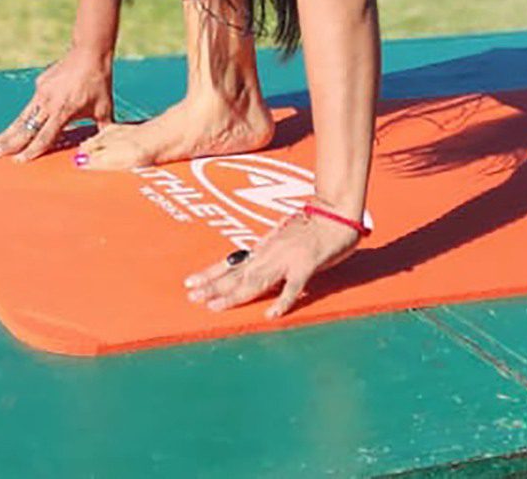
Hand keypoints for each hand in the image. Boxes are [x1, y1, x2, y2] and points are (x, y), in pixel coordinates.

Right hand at [0, 51, 114, 160]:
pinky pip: (32, 105)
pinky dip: (24, 117)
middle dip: (9, 143)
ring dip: (7, 132)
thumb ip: (103, 130)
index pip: (45, 136)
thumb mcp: (104, 109)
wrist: (89, 54)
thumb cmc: (98, 83)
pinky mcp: (40, 84)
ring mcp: (42, 93)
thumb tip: (108, 147)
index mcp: (64, 111)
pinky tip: (15, 128)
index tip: (19, 161)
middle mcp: (49, 103)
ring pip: (22, 117)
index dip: (32, 150)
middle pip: (25, 128)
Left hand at [183, 210, 361, 318]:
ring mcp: (286, 259)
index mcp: (264, 248)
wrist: (336, 212)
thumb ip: (269, 252)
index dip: (210, 274)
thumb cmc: (313, 225)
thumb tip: (252, 262)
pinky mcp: (306, 264)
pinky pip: (293, 286)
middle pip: (237, 274)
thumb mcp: (283, 237)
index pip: (232, 263)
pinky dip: (282, 301)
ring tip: (216, 306)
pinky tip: (271, 314)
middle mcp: (270, 253)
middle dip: (213, 286)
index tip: (190, 283)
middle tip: (193, 297)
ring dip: (234, 294)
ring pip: (256, 280)